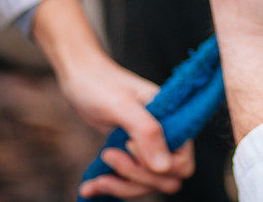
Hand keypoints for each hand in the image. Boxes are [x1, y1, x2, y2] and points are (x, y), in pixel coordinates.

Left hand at [30, 0, 194, 197]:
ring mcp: (148, 147)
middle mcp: (166, 136)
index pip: (183, 163)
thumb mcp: (122, 105)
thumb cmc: (100, 84)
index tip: (128, 143)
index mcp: (174, 120)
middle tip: (108, 155)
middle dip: (136, 178)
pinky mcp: (132, 154)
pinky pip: (130, 182)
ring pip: (148, 185)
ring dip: (121, 186)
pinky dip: (111, 186)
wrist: (80, 76)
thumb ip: (147, 132)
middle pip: (167, 179)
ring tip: (96, 179)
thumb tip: (164, 168)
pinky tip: (90, 187)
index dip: (156, 164)